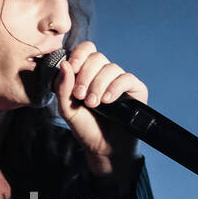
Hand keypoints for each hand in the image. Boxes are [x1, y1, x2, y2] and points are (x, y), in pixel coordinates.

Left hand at [52, 41, 142, 180]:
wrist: (103, 148)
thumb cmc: (86, 128)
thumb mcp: (67, 108)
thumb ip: (62, 87)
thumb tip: (65, 64)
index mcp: (87, 73)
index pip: (86, 50)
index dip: (79, 55)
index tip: (72, 69)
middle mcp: (104, 74)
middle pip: (97, 57)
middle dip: (86, 75)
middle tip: (81, 96)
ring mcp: (120, 81)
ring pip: (111, 68)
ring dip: (98, 85)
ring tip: (94, 104)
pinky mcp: (135, 90)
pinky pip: (126, 78)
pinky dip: (115, 87)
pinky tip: (108, 101)